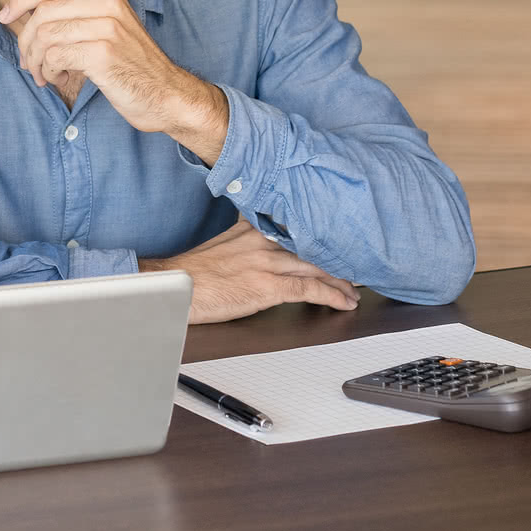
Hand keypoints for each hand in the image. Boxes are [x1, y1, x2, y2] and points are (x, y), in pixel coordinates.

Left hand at [0, 0, 228, 163]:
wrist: (168, 95)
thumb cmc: (130, 67)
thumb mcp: (105, 30)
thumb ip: (73, 17)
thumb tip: (23, 16)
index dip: (20, 0)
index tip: (5, 18)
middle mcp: (107, 3)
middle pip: (42, 12)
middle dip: (26, 41)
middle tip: (30, 64)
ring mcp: (106, 26)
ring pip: (44, 35)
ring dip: (36, 61)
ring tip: (47, 75)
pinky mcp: (103, 53)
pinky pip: (54, 56)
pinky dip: (49, 71)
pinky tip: (63, 79)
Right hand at [139, 219, 360, 322]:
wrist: (176, 287)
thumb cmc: (193, 272)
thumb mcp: (221, 244)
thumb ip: (245, 240)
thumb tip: (260, 243)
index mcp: (251, 228)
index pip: (295, 229)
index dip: (320, 238)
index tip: (337, 243)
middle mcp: (262, 241)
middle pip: (311, 249)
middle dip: (336, 262)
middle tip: (354, 271)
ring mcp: (266, 263)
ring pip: (316, 268)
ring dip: (340, 282)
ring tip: (353, 291)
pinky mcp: (267, 286)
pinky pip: (309, 290)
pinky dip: (331, 296)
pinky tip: (344, 302)